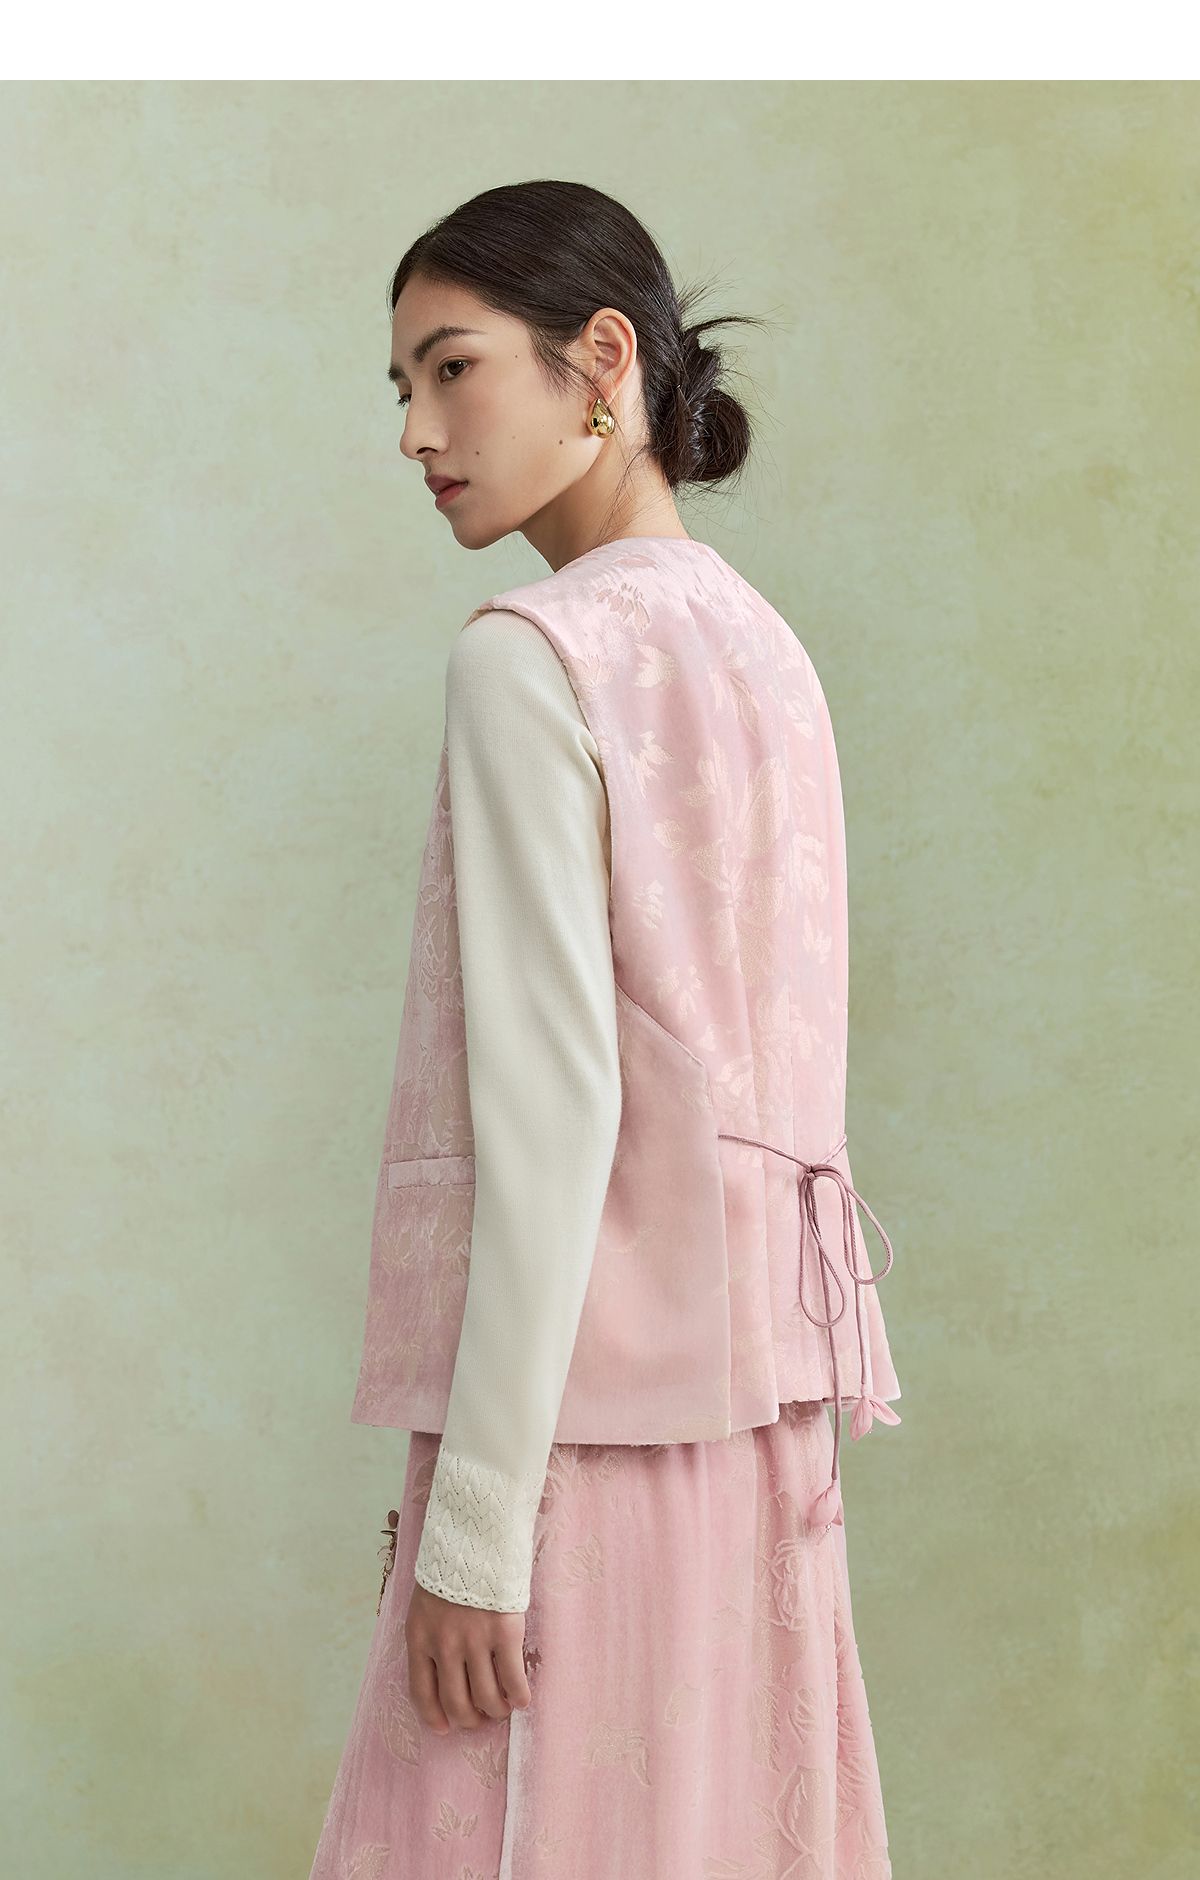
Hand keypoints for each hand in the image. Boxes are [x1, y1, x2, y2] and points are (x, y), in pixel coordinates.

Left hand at [405, 1579, 532, 1733]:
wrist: (475, 1535)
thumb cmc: (451, 1566)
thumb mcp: (424, 1601)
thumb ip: (429, 1634)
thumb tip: (441, 1667)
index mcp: (419, 1637)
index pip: (422, 1692)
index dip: (434, 1716)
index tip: (445, 1728)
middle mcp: (444, 1646)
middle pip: (456, 1702)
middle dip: (470, 1718)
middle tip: (481, 1717)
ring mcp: (474, 1641)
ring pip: (485, 1698)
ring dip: (496, 1710)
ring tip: (503, 1707)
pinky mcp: (503, 1634)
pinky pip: (512, 1680)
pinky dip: (518, 1695)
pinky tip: (521, 1697)